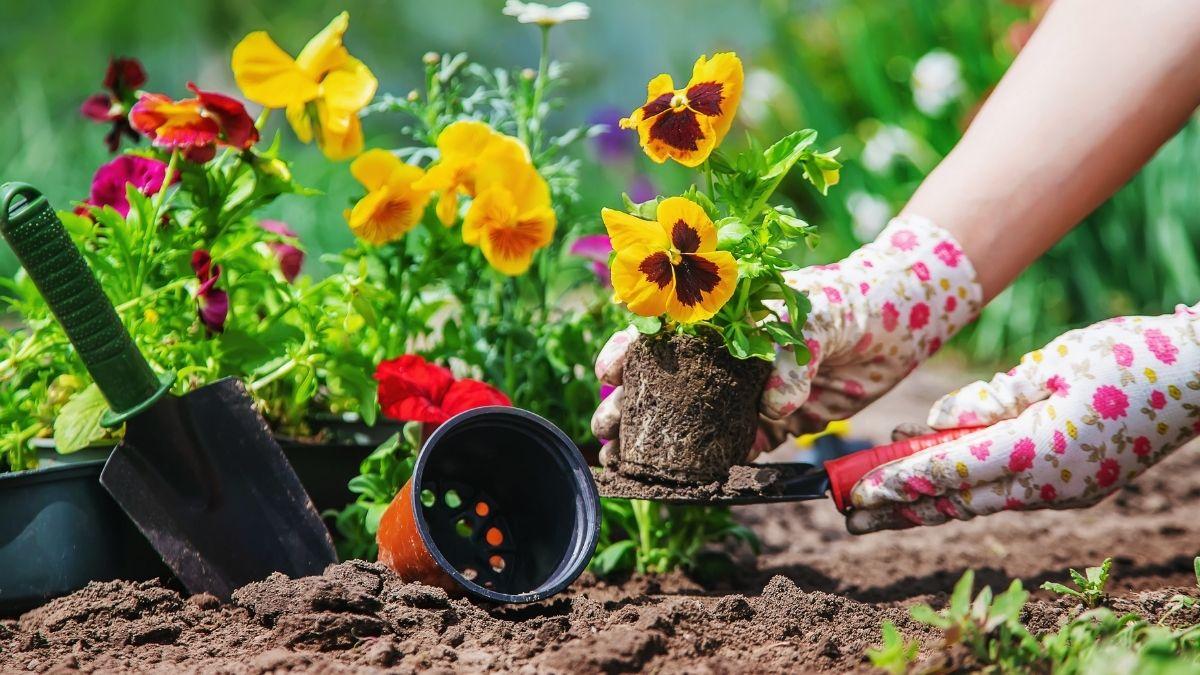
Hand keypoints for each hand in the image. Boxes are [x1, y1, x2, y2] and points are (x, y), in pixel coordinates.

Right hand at [592, 215, 981, 460]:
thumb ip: (791, 357)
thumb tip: (774, 407)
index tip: (609, 371)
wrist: (898, 323)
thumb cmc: (847, 299)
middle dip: (629, 403)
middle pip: (664, 381)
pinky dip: (711, 464)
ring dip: (656, 440)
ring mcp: (746, 392)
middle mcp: (725, 356)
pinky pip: (736, 447)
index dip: (629, 350)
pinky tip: (683, 479)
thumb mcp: (815, 314)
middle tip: (606, 428)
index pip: (662, 331)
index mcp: (721, 317)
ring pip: (689, 419)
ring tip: (624, 460)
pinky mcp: (774, 423)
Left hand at [847, 304, 1199, 533]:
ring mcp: (1066, 491)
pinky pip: (1009, 491)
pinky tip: (940, 480)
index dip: (894, 480)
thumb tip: (934, 422)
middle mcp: (1048, 484)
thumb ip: (987, 400)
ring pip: (981, 501)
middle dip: (898, 509)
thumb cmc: (1127, 357)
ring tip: (879, 506)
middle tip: (846, 516)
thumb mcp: (1050, 364)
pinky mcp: (1077, 486)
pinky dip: (969, 487)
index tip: (852, 489)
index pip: (947, 470)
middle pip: (955, 501)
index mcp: (1038, 449)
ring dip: (929, 502)